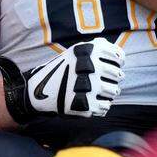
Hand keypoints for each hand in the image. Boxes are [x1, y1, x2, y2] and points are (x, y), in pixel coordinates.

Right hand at [0, 37, 124, 118]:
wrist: (37, 92)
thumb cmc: (60, 71)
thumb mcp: (74, 53)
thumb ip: (95, 50)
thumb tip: (117, 51)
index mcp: (87, 51)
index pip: (118, 56)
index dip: (119, 62)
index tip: (116, 65)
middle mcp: (88, 66)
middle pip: (118, 74)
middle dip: (115, 79)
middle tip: (109, 82)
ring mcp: (87, 86)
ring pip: (114, 91)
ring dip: (110, 93)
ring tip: (102, 92)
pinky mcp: (84, 104)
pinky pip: (105, 106)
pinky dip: (102, 106)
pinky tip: (94, 102)